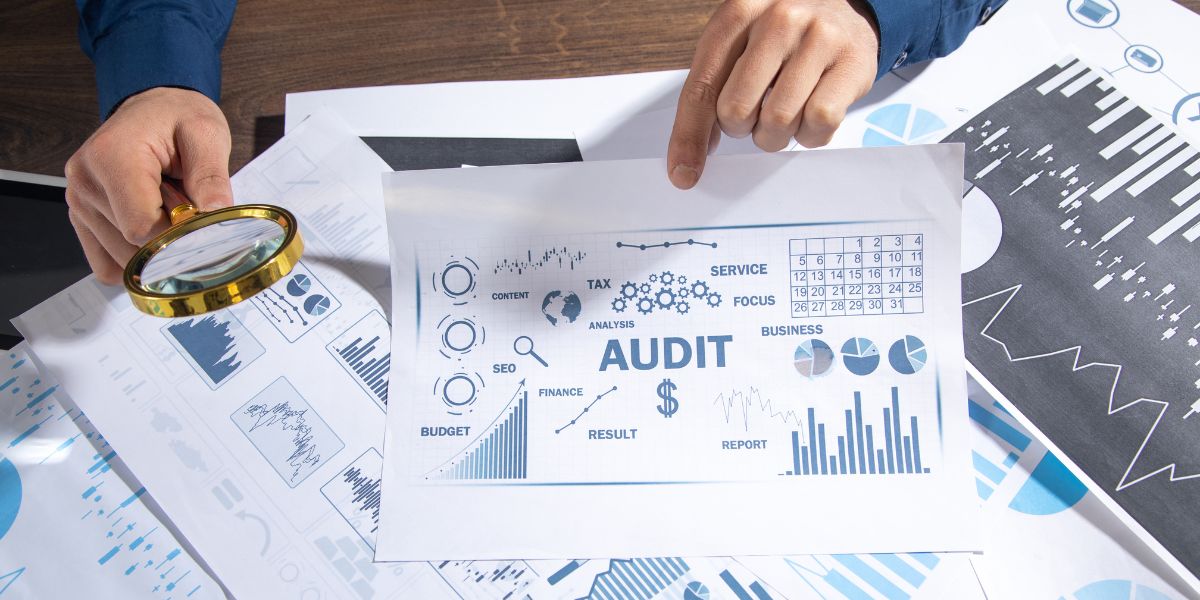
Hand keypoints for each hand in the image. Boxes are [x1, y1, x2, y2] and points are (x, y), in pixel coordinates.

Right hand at [65, 87, 233, 283]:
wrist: (153, 108)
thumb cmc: (179, 118)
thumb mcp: (206, 134)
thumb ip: (211, 177)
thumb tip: (216, 215)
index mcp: (111, 157)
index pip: (141, 227)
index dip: (176, 236)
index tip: (200, 225)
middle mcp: (86, 182)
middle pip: (130, 247)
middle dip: (167, 243)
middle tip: (184, 211)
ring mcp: (79, 202)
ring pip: (120, 261)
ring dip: (152, 250)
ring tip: (165, 212)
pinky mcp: (80, 217)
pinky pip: (105, 263)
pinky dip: (133, 258)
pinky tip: (151, 233)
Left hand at [667, 0, 879, 188]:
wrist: (845, 7)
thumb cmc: (783, 36)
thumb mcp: (739, 45)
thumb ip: (711, 89)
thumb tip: (691, 152)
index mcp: (737, 14)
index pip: (701, 88)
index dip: (689, 137)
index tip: (684, 172)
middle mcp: (777, 20)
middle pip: (737, 110)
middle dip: (742, 128)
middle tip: (756, 113)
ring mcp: (817, 38)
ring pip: (778, 120)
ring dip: (776, 134)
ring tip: (785, 111)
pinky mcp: (852, 62)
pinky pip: (820, 121)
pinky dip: (810, 134)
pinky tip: (810, 114)